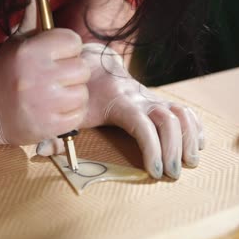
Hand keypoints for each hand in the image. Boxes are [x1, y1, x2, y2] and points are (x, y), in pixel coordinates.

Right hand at [0, 29, 90, 147]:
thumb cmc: (5, 74)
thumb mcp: (15, 45)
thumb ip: (32, 21)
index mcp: (31, 52)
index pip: (73, 41)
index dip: (68, 49)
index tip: (58, 57)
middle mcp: (39, 76)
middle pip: (82, 69)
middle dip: (72, 73)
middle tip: (56, 78)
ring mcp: (45, 103)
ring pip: (82, 93)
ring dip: (72, 95)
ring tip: (55, 95)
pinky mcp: (49, 126)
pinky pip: (78, 114)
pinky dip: (70, 113)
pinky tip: (54, 110)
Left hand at [38, 43, 204, 178]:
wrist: (91, 63)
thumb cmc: (78, 91)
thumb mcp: (67, 109)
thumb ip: (54, 130)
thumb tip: (41, 150)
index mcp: (117, 101)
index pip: (143, 125)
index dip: (152, 149)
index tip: (155, 172)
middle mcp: (139, 96)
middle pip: (168, 119)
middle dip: (174, 149)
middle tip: (173, 175)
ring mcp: (150, 96)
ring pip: (181, 112)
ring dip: (189, 138)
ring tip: (191, 162)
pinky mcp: (156, 98)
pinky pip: (183, 108)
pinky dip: (194, 125)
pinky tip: (198, 142)